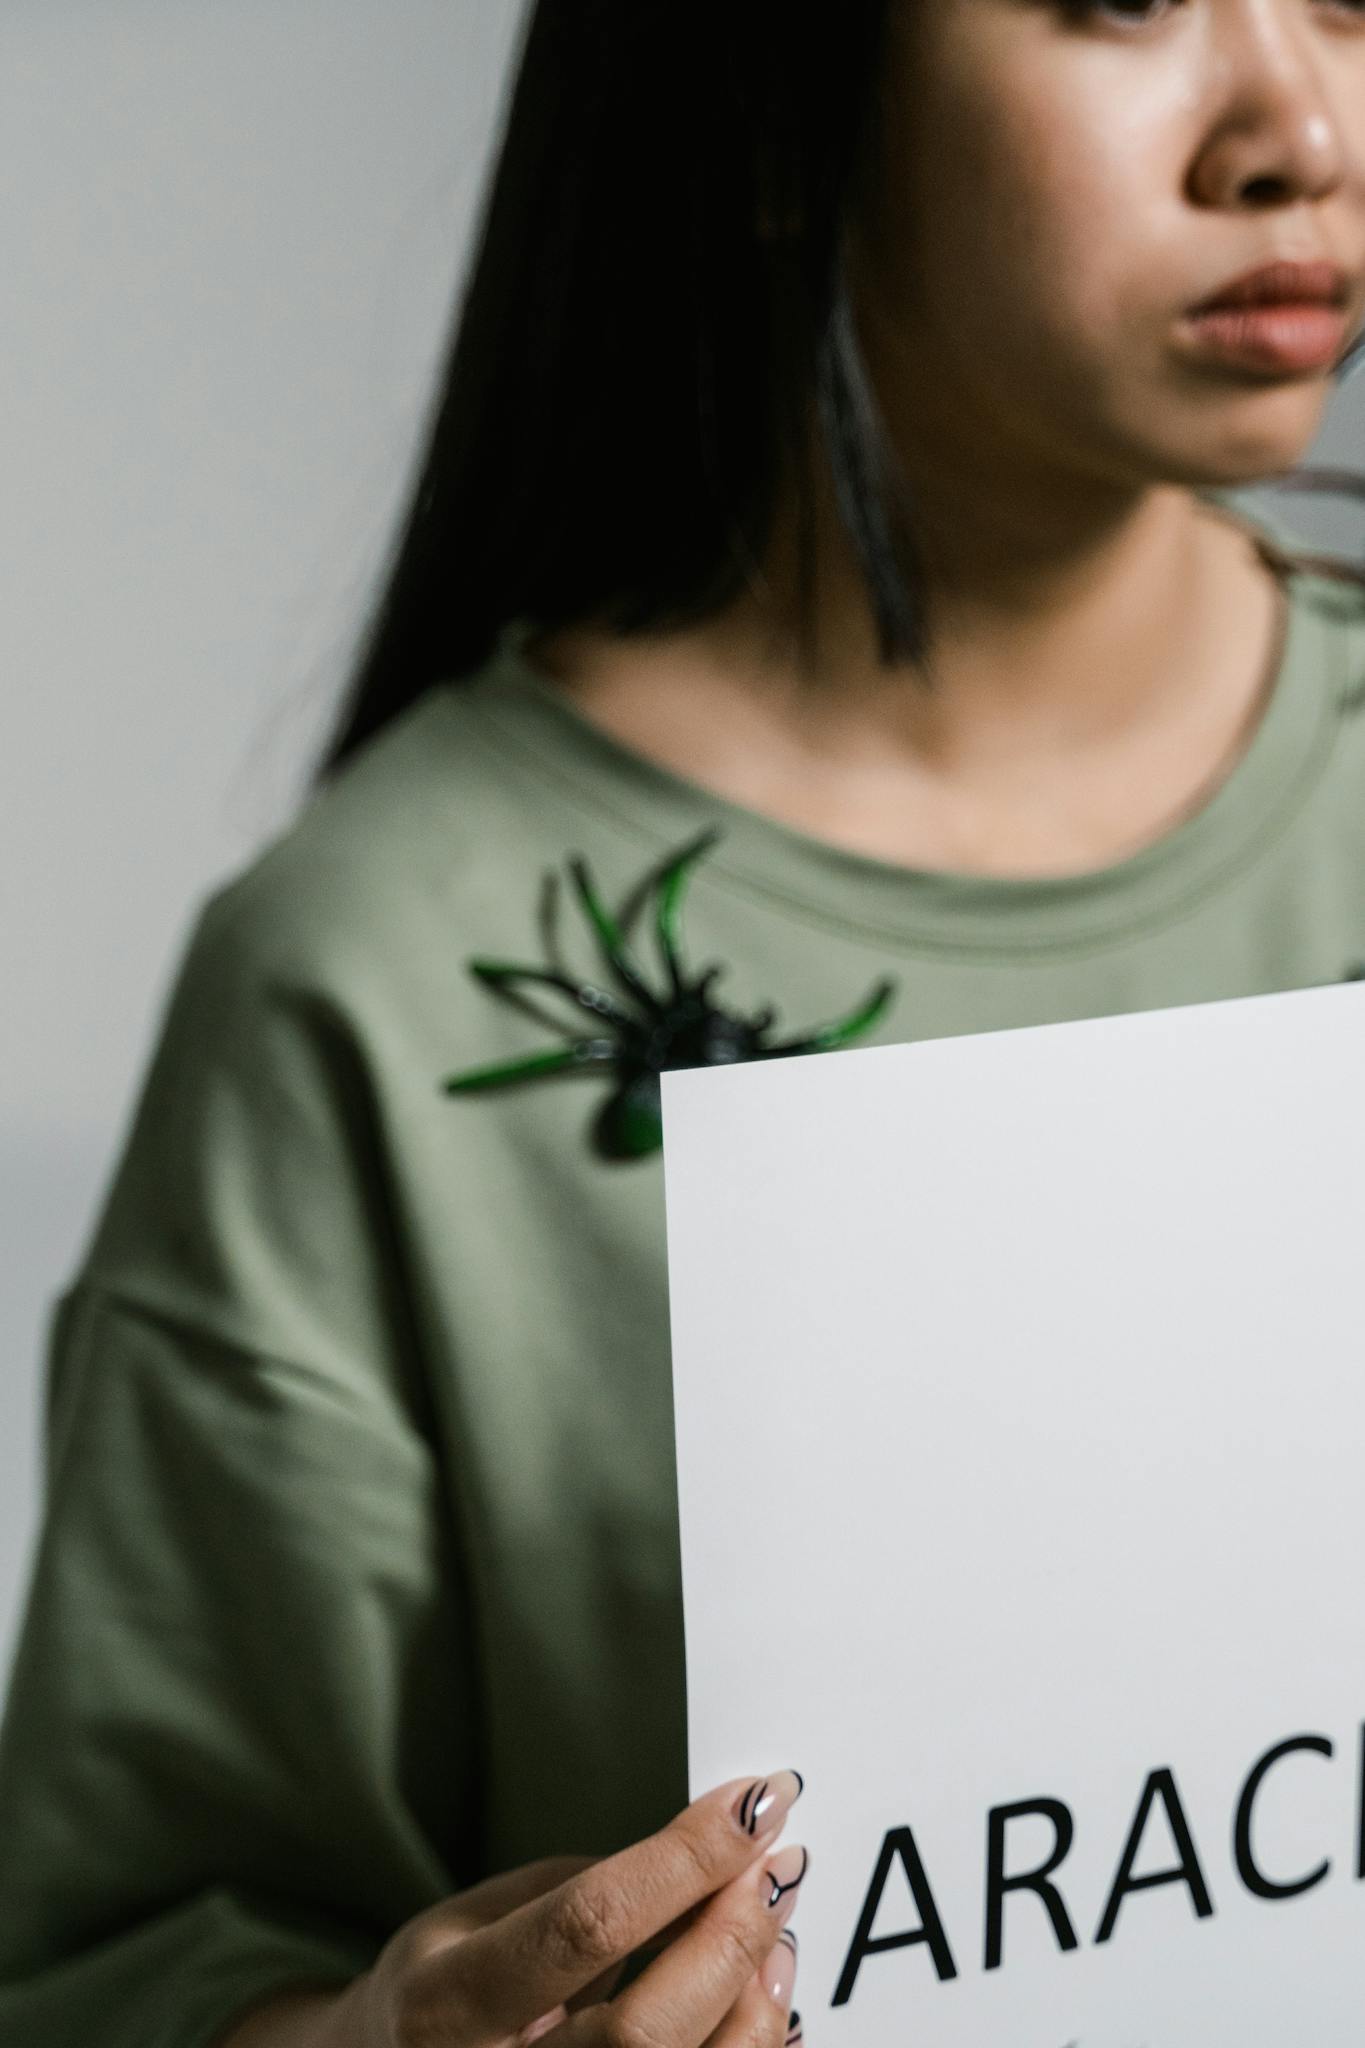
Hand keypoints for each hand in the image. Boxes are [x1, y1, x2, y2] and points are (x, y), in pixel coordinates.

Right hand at [324, 1769, 805, 2047]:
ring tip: (775, 1924)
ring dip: (755, 1995)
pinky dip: (751, 2045)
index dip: (685, 1859)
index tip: (754, 1801)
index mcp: (446, 2003)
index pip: (587, 1925)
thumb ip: (586, 1894)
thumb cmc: (446, 1988)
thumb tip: (716, 1862)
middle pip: (646, 2029)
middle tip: (778, 1862)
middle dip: (731, 1933)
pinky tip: (763, 1993)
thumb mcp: (479, 1916)